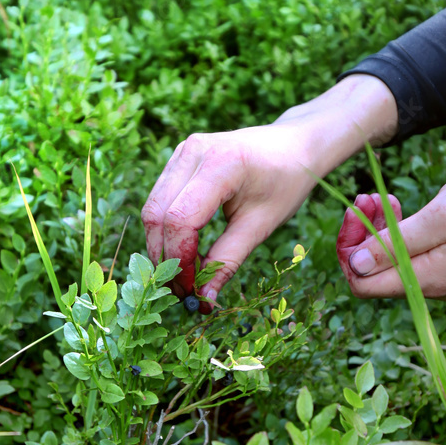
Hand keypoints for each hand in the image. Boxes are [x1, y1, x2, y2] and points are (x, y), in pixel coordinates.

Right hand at [141, 124, 319, 308]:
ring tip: (184, 275)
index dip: (180, 259)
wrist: (293, 145)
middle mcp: (194, 152)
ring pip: (152, 208)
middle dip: (165, 257)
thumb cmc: (285, 182)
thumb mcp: (261, 225)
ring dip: (162, 246)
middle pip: (157, 214)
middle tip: (182, 291)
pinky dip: (166, 230)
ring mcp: (183, 151)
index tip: (191, 290)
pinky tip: (185, 251)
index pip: (180, 219)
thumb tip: (203, 299)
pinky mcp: (179, 158)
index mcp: (221, 164)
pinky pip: (160, 198)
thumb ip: (228, 260)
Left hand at [336, 162, 445, 299]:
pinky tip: (400, 207)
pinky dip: (400, 232)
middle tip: (367, 198)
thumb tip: (355, 266)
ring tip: (382, 198)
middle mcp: (435, 286)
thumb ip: (399, 243)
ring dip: (379, 230)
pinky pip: (412, 256)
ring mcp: (445, 277)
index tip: (357, 214)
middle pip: (374, 274)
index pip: (363, 284)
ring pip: (392, 263)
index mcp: (430, 278)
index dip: (350, 251)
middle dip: (361, 237)